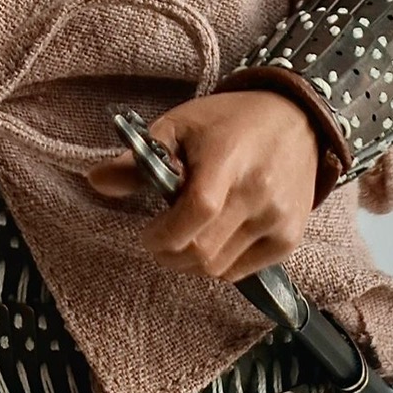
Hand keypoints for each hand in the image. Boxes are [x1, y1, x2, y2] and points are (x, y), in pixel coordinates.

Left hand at [86, 90, 319, 281]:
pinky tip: (214, 239)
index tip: (147, 233)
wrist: (296, 121)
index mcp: (228, 159)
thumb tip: (95, 181)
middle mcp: (259, 193)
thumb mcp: (180, 126)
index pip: (197, 211)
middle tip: (160, 240)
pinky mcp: (290, 237)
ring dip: (192, 261)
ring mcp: (279, 219)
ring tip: (187, 236)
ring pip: (219, 269)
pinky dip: (219, 265)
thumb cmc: (229, 121)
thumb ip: (138, 159)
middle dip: (170, 254)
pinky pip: (242, 272)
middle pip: (203, 252)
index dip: (164, 234)